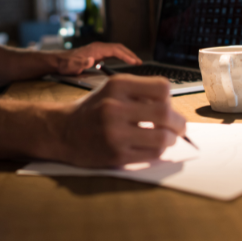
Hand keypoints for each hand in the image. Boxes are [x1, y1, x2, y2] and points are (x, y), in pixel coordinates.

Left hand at [54, 42, 141, 75]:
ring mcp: (98, 50)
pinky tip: (125, 61)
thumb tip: (91, 60)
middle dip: (130, 54)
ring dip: (127, 55)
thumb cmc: (65, 64)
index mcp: (95, 49)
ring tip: (136, 62)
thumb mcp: (72, 66)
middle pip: (118, 48)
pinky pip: (113, 53)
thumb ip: (81, 63)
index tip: (134, 62)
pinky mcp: (97, 54)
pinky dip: (121, 56)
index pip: (115, 50)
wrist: (59, 62)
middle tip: (140, 62)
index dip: (126, 56)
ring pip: (117, 50)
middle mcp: (98, 47)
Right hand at [56, 74, 184, 167]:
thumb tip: (172, 106)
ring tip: (166, 138)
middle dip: (179, 122)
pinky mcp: (116, 155)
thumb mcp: (111, 89)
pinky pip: (152, 154)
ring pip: (162, 137)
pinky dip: (158, 151)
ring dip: (171, 139)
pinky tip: (152, 146)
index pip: (162, 87)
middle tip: (179, 126)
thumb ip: (139, 92)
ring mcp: (114, 133)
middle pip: (165, 113)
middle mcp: (114, 107)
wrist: (62, 131)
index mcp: (116, 86)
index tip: (168, 105)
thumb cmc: (92, 110)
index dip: (170, 98)